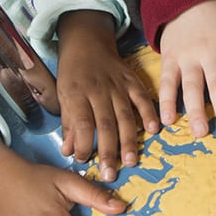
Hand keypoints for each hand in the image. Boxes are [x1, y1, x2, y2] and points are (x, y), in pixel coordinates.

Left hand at [56, 10, 158, 181]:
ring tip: (131, 161)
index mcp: (77, 94)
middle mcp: (98, 90)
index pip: (82, 122)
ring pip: (124, 115)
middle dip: (108, 151)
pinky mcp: (132, 80)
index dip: (83, 144)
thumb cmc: (72, 73)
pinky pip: (142, 98)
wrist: (87, 42)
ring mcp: (117, 85)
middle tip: (110, 174)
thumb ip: (68, 124)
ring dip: (128, 140)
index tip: (82, 161)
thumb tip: (68, 152)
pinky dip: (149, 113)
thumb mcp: (63, 95)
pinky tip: (153, 130)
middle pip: (105, 124)